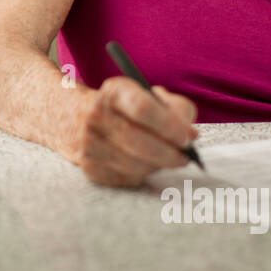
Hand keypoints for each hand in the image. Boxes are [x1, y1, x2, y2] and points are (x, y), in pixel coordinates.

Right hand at [64, 78, 198, 187]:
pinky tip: (144, 163)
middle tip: (186, 157)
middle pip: (139, 141)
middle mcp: (96, 115)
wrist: (79, 119)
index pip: (142, 108)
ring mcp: (89, 143)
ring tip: (165, 158)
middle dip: (169, 153)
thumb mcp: (152, 96)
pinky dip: (143, 174)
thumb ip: (178, 109)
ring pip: (135, 164)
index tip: (189, 138)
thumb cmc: (128, 109)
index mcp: (114, 92)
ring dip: (157, 165)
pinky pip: (126, 178)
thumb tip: (191, 136)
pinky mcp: (89, 167)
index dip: (169, 125)